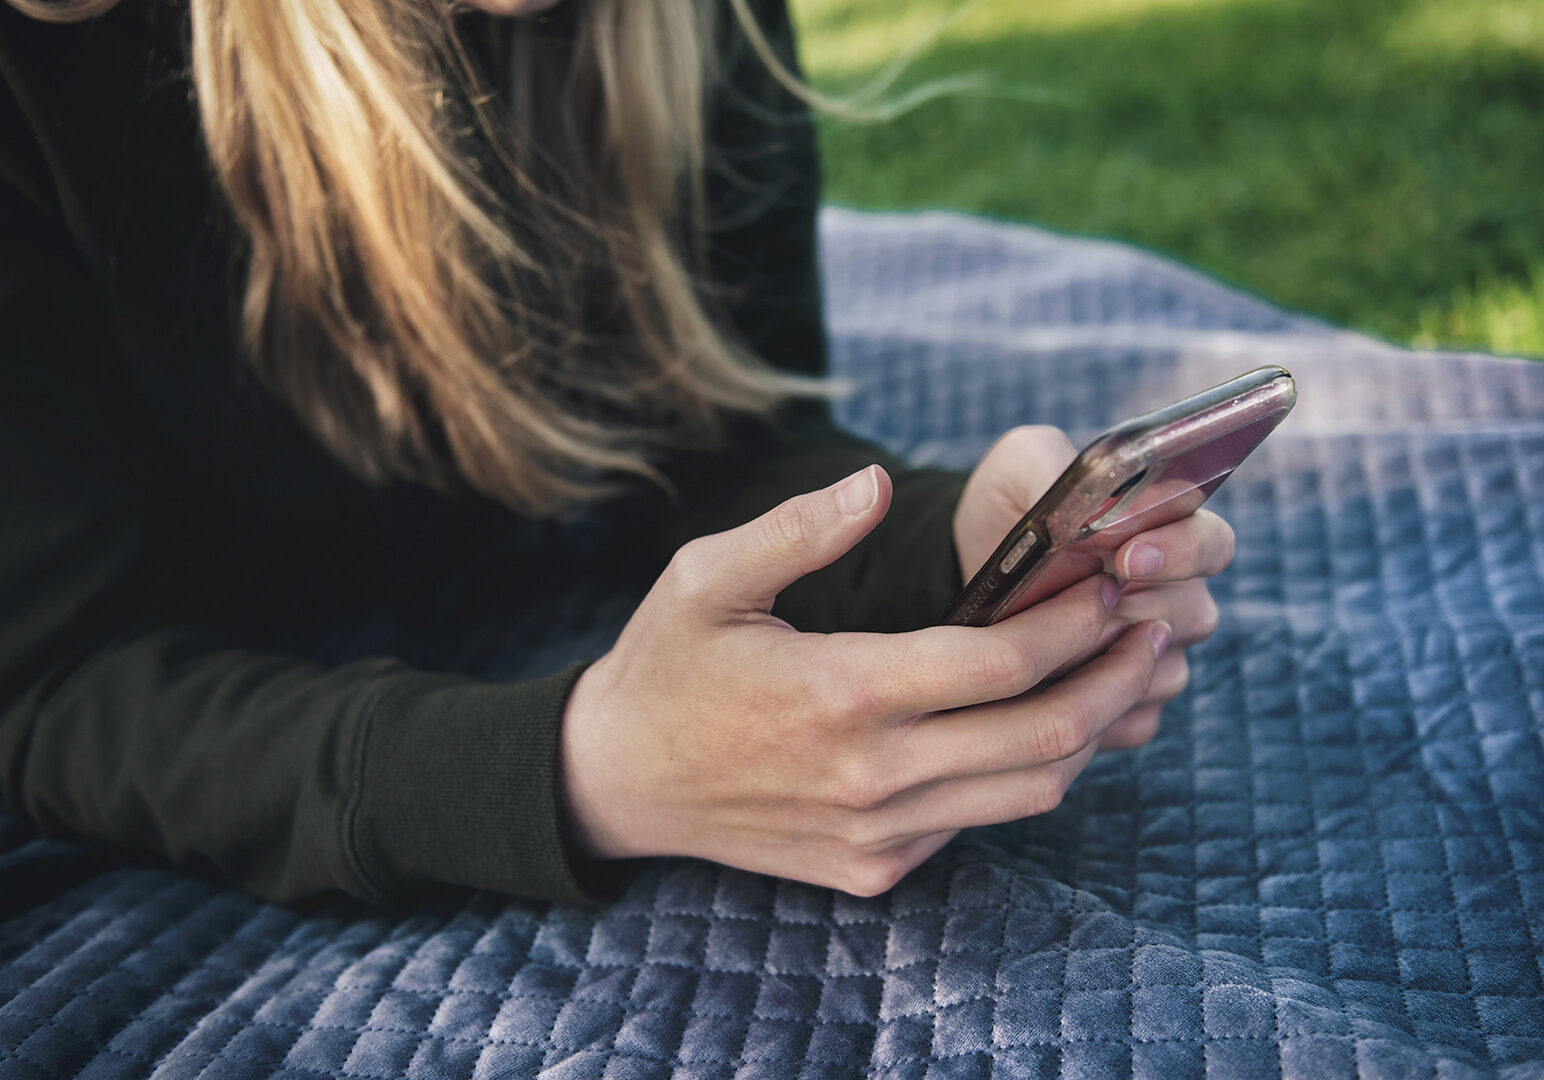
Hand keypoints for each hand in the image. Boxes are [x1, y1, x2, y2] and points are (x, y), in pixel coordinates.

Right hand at [561, 465, 1170, 895]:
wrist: (620, 780)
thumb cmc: (666, 664)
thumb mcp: (707, 577)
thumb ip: (800, 528)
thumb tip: (878, 482)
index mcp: (839, 691)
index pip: (1000, 659)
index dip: (1075, 620)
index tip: (1110, 583)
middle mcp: (869, 775)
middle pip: (1043, 736)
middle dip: (1115, 677)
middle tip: (1150, 629)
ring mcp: (876, 834)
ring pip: (1029, 792)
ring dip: (1089, 732)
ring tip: (1117, 675)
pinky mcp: (874, 868)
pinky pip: (978, 821)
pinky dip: (1023, 773)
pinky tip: (1031, 722)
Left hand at [952, 426, 1234, 749]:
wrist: (964, 571)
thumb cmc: (1007, 508)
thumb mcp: (1020, 466)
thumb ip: (1058, 464)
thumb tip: (1104, 505)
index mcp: (1169, 532)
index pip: (1212, 544)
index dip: (1180, 550)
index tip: (1128, 554)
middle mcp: (1177, 595)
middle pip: (1191, 613)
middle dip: (1132, 607)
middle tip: (1084, 601)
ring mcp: (1156, 655)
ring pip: (1160, 671)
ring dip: (1103, 659)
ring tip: (1047, 643)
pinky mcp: (1128, 707)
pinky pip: (1131, 718)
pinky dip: (1090, 705)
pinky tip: (1046, 688)